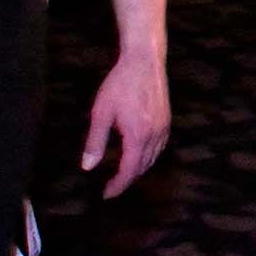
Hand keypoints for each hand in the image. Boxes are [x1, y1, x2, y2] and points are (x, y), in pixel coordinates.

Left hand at [81, 52, 170, 198]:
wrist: (144, 61)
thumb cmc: (120, 84)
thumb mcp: (101, 113)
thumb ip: (95, 141)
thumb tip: (88, 166)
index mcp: (138, 136)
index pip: (129, 170)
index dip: (118, 185)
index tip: (106, 194)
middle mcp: (155, 135)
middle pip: (143, 167)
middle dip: (128, 179)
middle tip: (112, 186)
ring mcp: (164, 127)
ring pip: (154, 158)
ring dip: (139, 169)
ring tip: (124, 173)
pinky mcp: (167, 119)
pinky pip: (160, 146)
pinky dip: (150, 156)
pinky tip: (140, 153)